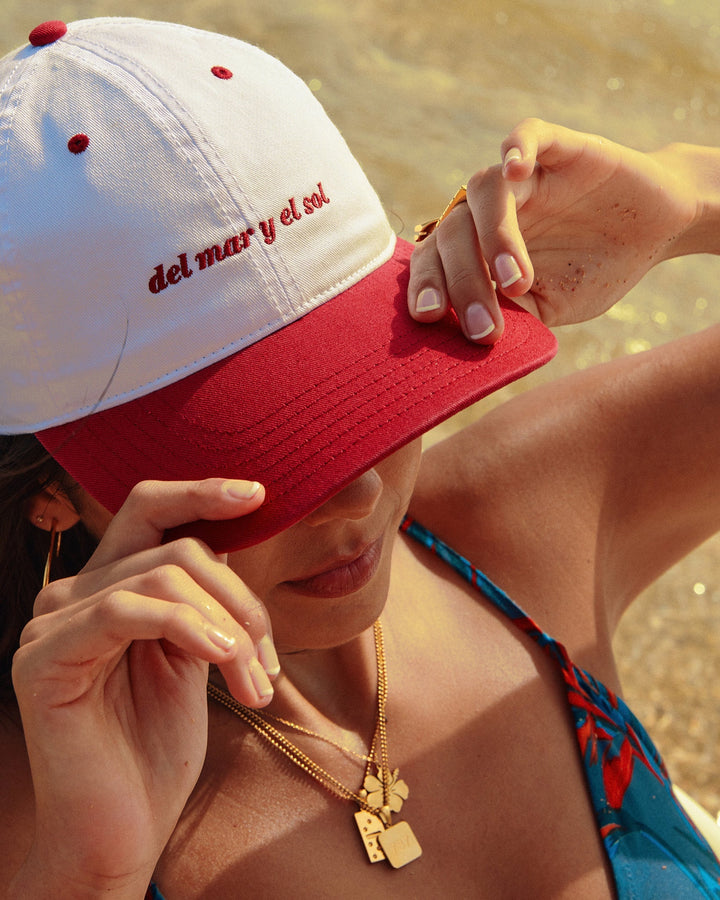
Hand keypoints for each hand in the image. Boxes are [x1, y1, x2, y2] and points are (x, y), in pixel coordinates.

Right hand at [11, 478, 274, 896]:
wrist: (121, 831)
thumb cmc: (158, 747)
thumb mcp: (194, 656)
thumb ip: (201, 599)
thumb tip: (227, 542)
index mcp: (107, 586)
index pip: (147, 510)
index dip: (201, 493)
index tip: (259, 495)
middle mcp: (71, 594)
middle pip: (174, 548)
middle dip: (239, 598)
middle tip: (268, 660)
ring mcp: (50, 623)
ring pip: (160, 575)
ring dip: (227, 626)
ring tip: (254, 682)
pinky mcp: (42, 658)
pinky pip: (124, 609)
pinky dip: (189, 628)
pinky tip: (223, 662)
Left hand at [408, 118, 699, 337]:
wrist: (657, 231)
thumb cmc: (593, 270)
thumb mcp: (549, 308)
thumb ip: (512, 318)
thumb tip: (473, 344)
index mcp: (475, 247)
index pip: (434, 260)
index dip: (426, 285)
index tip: (430, 319)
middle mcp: (488, 209)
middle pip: (452, 232)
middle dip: (463, 283)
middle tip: (484, 328)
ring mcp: (522, 177)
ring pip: (482, 192)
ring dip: (494, 238)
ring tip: (516, 284)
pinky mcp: (559, 147)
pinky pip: (528, 135)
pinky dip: (517, 148)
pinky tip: (515, 170)